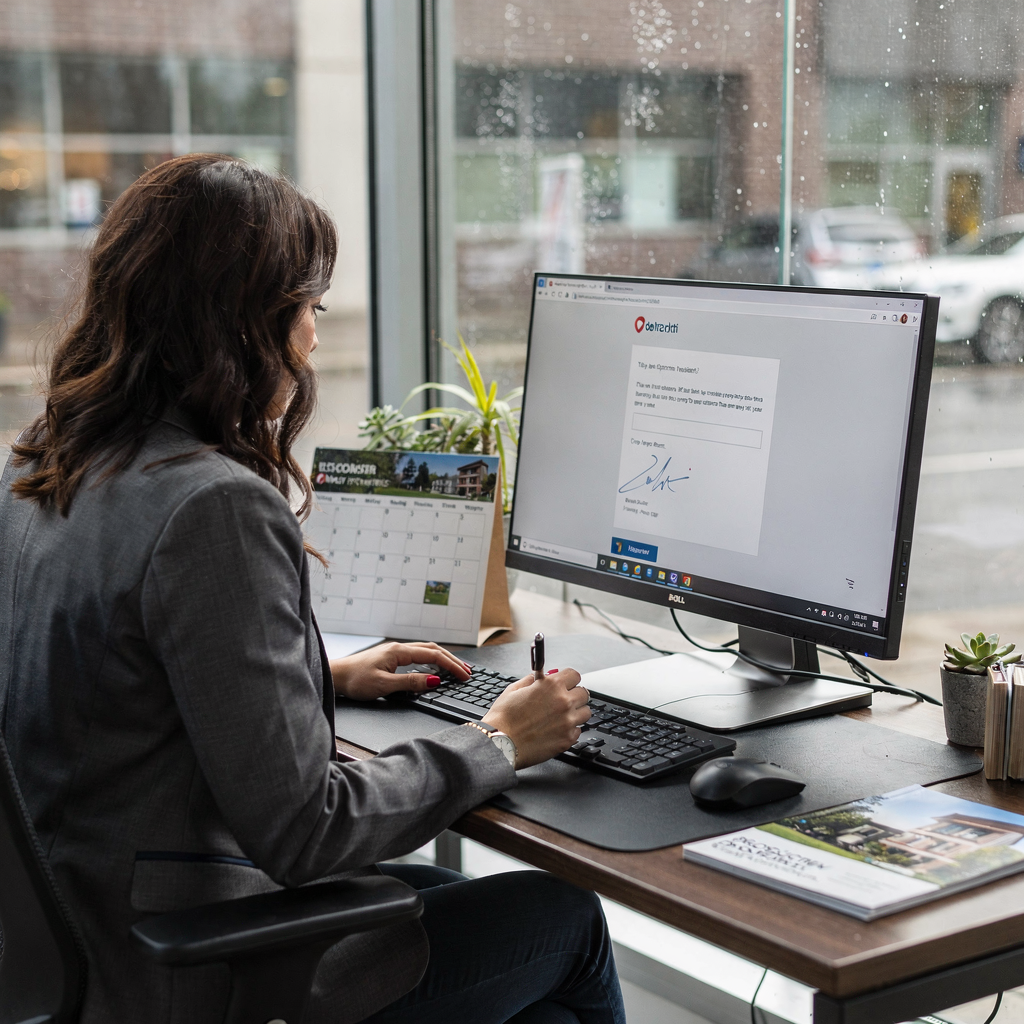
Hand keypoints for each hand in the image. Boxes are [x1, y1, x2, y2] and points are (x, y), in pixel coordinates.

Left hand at [331, 642, 470, 700]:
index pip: (433, 656)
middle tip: (467, 672)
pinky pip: (418, 656)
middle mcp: (399, 648)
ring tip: (456, 669)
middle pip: (433, 650)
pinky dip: (432, 661)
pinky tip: (435, 669)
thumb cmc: (355, 680)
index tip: (464, 676)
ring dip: (443, 659)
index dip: (451, 665)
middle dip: (452, 660)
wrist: (336, 676)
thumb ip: (410, 683)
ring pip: (426, 651)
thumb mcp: (384, 685)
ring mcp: (395, 652)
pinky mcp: (391, 658)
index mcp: (399, 651)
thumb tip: (434, 681)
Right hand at [481, 669, 588, 768]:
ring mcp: (568, 721)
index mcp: (551, 686)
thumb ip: (530, 681)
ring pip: (585, 713)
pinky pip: (578, 731)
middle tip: (563, 700)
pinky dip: (570, 730)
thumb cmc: (504, 719)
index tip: (565, 683)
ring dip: (575, 712)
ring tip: (561, 716)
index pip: (574, 675)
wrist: (501, 743)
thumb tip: (537, 678)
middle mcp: (563, 702)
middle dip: (574, 695)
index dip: (568, 679)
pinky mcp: (567, 739)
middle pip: (584, 693)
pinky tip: (557, 730)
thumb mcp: (513, 690)